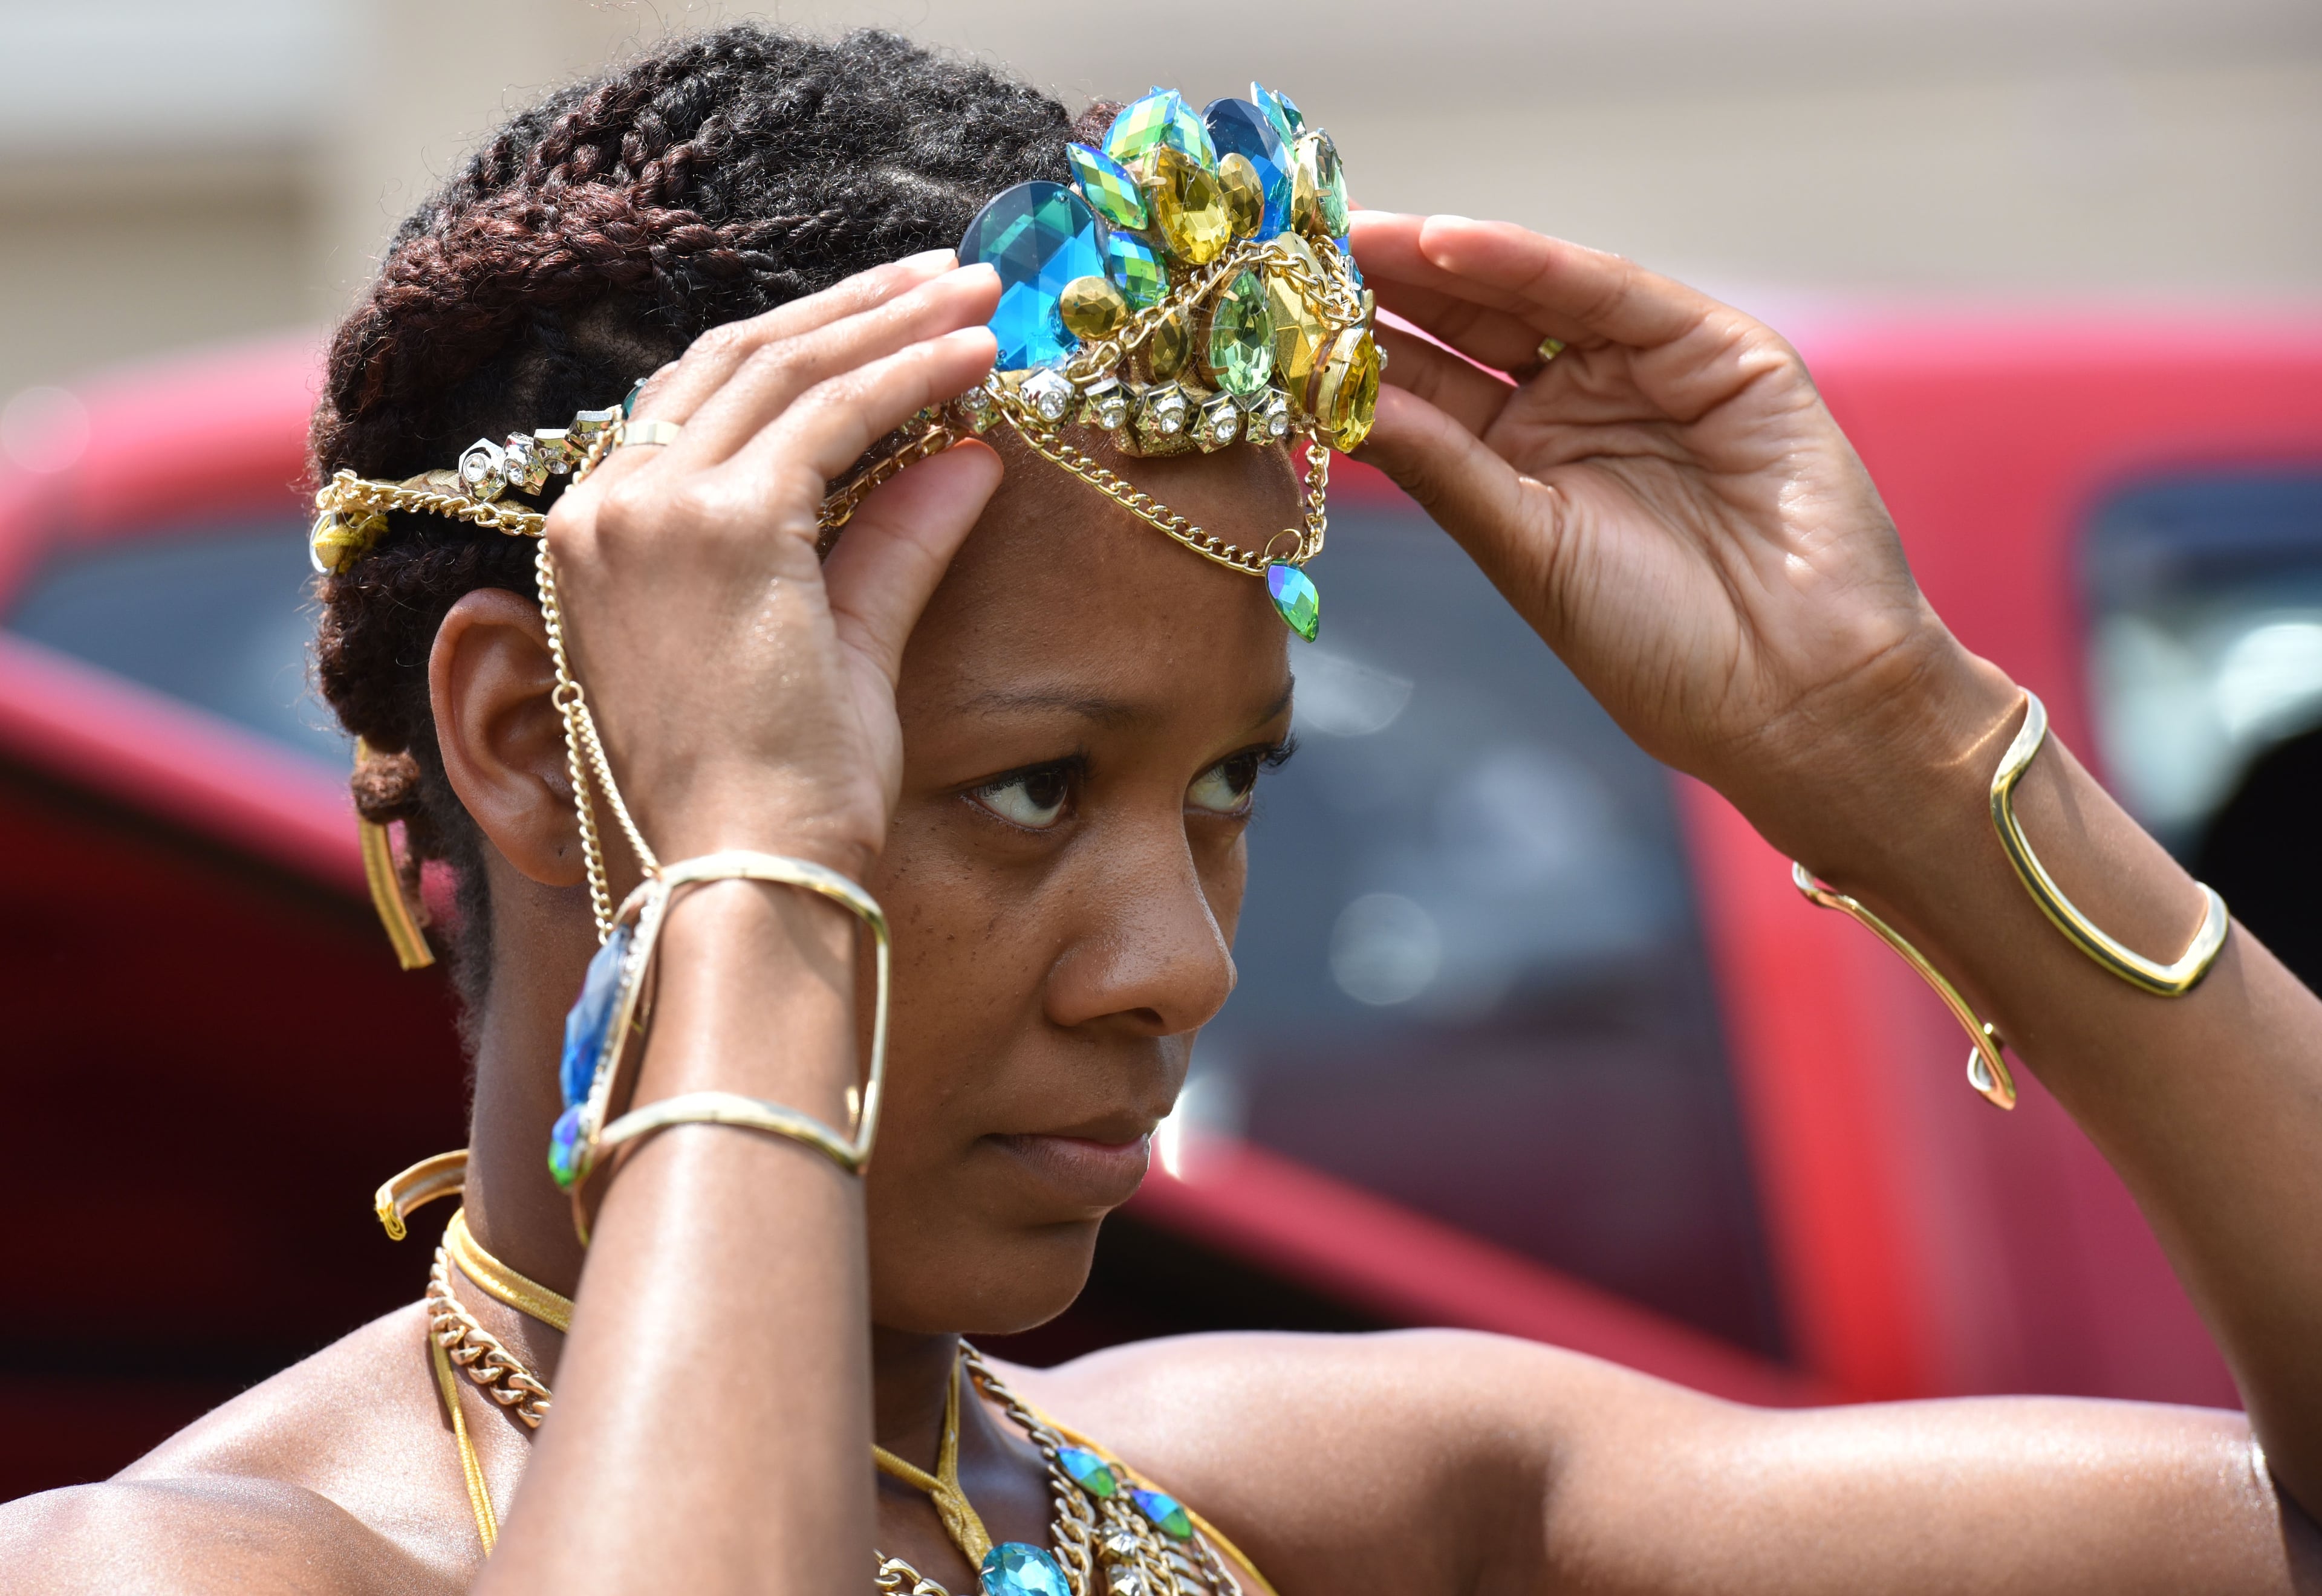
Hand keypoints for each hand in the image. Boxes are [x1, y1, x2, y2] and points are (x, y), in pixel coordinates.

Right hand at [541, 255, 1002, 880]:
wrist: (747, 878)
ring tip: (976, 294)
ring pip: (783, 368)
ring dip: (889, 320)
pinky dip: (908, 372)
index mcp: (601, 541)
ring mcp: (654, 512)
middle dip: (853, 309)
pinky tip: (975, 354)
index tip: (896, 319)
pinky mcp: (722, 526)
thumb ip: (894, 545)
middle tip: (950, 277)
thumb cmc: (781, 798)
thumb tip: (972, 457)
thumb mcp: (839, 651)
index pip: (704, 403)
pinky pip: (832, 415)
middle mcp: (607, 510)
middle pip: (738, 361)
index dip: (806, 348)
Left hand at [1348, 213, 2014, 856]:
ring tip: (1354, 234)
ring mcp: (1646, 373)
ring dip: (1439, 261)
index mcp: (1521, 465)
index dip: (1351, 351)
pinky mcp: (1717, 351)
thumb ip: (1441, 466)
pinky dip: (1532, 263)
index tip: (1269, 318)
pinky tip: (1452, 243)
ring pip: (1526, 295)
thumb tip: (1339, 400)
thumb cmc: (1657, 647)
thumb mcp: (1523, 550)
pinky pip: (1610, 292)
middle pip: (1464, 328)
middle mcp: (1576, 407)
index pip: (1424, 388)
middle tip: (1295, 250)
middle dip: (1383, 286)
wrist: (1791, 693)